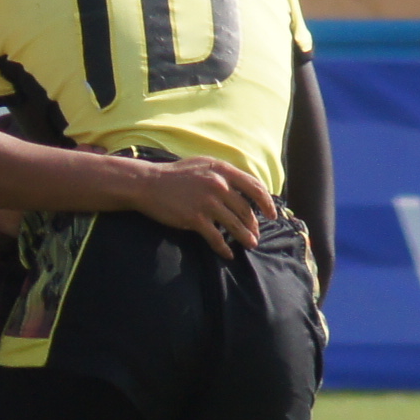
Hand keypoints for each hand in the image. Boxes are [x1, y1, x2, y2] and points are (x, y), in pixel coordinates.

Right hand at [129, 158, 273, 257]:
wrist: (148, 183)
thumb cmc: (176, 175)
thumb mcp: (203, 164)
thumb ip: (224, 173)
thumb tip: (245, 186)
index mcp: (223, 170)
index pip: (255, 187)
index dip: (267, 203)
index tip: (272, 214)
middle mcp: (218, 185)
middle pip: (246, 210)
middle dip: (254, 225)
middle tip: (256, 234)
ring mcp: (207, 203)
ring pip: (235, 226)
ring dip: (245, 238)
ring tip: (250, 245)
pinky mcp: (195, 218)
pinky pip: (216, 238)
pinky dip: (224, 249)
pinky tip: (228, 254)